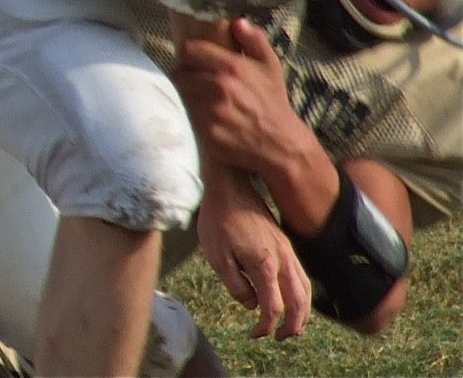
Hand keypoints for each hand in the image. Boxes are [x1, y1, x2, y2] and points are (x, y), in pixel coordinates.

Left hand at [173, 19, 296, 176]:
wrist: (281, 145)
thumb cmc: (273, 103)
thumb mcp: (271, 67)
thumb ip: (255, 40)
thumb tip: (237, 22)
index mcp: (232, 66)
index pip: (189, 50)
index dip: (189, 55)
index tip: (192, 61)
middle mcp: (219, 86)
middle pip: (179, 73)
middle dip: (185, 77)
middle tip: (193, 82)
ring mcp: (210, 110)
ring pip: (180, 95)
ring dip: (185, 95)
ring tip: (197, 99)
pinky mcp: (205, 132)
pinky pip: (186, 117)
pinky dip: (189, 115)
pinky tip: (201, 116)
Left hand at [197, 167, 311, 340]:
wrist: (230, 185)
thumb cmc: (219, 219)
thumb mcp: (217, 256)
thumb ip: (236, 285)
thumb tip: (252, 305)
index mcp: (265, 265)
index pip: (274, 308)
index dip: (266, 327)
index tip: (254, 334)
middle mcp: (283, 259)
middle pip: (300, 302)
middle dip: (293, 325)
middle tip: (279, 337)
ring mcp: (287, 249)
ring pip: (306, 288)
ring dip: (302, 311)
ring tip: (291, 324)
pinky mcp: (285, 241)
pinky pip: (302, 273)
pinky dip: (302, 292)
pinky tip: (291, 295)